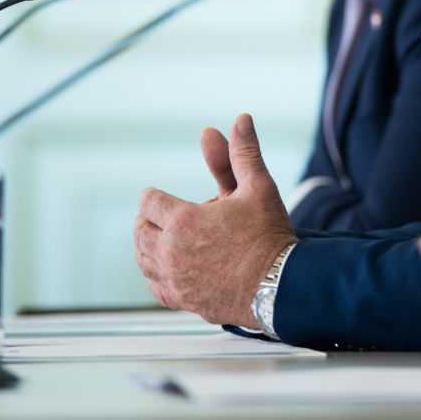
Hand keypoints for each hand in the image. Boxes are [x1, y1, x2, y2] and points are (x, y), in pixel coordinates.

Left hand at [132, 112, 295, 327]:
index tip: (162, 196)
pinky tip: (173, 267)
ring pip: (142, 259)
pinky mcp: (182, 300)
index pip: (148, 201)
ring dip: (149, 246)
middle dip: (149, 219)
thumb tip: (241, 119)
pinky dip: (157, 274)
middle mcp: (170, 250)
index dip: (155, 195)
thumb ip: (242, 153)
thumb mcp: (258, 187)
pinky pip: (155, 286)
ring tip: (168, 239)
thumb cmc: (269, 235)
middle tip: (164, 217)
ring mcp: (174, 279)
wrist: (280, 285)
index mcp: (182, 220)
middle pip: (139, 230)